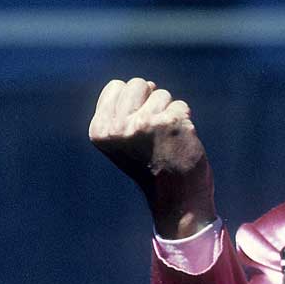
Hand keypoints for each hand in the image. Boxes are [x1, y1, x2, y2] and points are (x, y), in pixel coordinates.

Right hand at [89, 77, 216, 237]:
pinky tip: (179, 142)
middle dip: (150, 102)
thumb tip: (146, 84)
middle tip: (154, 134)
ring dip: (168, 113)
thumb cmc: (152, 168)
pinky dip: (184, 121)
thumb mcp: (122, 142)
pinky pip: (181, 106)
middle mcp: (118, 127)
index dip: (133, 103)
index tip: (138, 130)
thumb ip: (121, 113)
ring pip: (162, 93)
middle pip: (138, 83)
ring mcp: (144, 124)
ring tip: (166, 141)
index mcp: (100, 130)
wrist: (177, 199)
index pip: (117, 86)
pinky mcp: (169, 123)